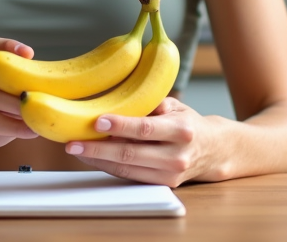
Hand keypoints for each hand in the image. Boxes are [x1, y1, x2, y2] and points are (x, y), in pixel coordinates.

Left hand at [64, 98, 210, 186]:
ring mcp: (170, 173)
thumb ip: (150, 104)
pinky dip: (109, 166)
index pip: (145, 129)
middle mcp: (176, 154)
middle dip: (98, 148)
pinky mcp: (163, 184)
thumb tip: (118, 102)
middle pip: (130, 154)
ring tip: (77, 149)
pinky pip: (130, 176)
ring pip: (127, 168)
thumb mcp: (175, 106)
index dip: (120, 125)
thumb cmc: (188, 123)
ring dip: (98, 159)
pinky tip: (94, 156)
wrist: (213, 150)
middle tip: (73, 142)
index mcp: (181, 129)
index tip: (97, 121)